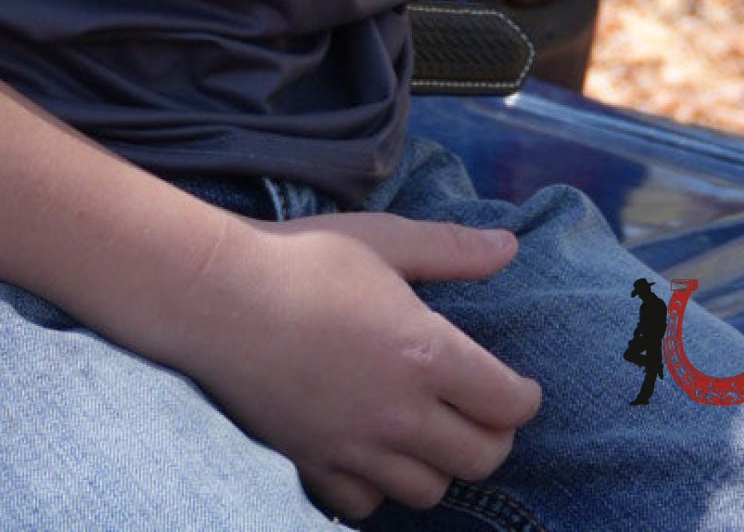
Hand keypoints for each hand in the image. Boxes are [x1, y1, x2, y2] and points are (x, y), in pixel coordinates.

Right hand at [175, 210, 540, 518]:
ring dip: (441, 465)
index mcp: (426, 354)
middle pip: (479, 458)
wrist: (218, 298)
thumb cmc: (303, 259)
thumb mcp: (383, 240)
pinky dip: (380, 486)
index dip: (525, 398)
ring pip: (428, 490)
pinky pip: (366, 503)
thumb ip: (451, 249)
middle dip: (495, 438)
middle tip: (485, 413)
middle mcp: (400, 413)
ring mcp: (356, 447)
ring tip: (433, 432)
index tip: (521, 388)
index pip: (507, 404)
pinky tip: (376, 453)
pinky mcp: (315, 463)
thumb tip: (509, 245)